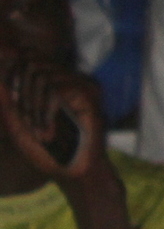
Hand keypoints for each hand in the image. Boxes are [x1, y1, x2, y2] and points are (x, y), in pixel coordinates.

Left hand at [0, 55, 103, 186]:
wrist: (72, 173)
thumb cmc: (44, 150)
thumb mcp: (15, 120)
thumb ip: (6, 96)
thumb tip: (0, 65)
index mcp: (56, 80)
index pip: (30, 54)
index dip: (13, 73)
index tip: (16, 104)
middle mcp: (72, 77)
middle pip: (31, 61)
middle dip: (21, 93)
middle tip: (29, 122)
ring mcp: (83, 84)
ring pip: (40, 74)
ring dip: (32, 106)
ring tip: (40, 130)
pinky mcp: (89, 95)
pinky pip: (54, 89)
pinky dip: (43, 112)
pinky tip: (48, 131)